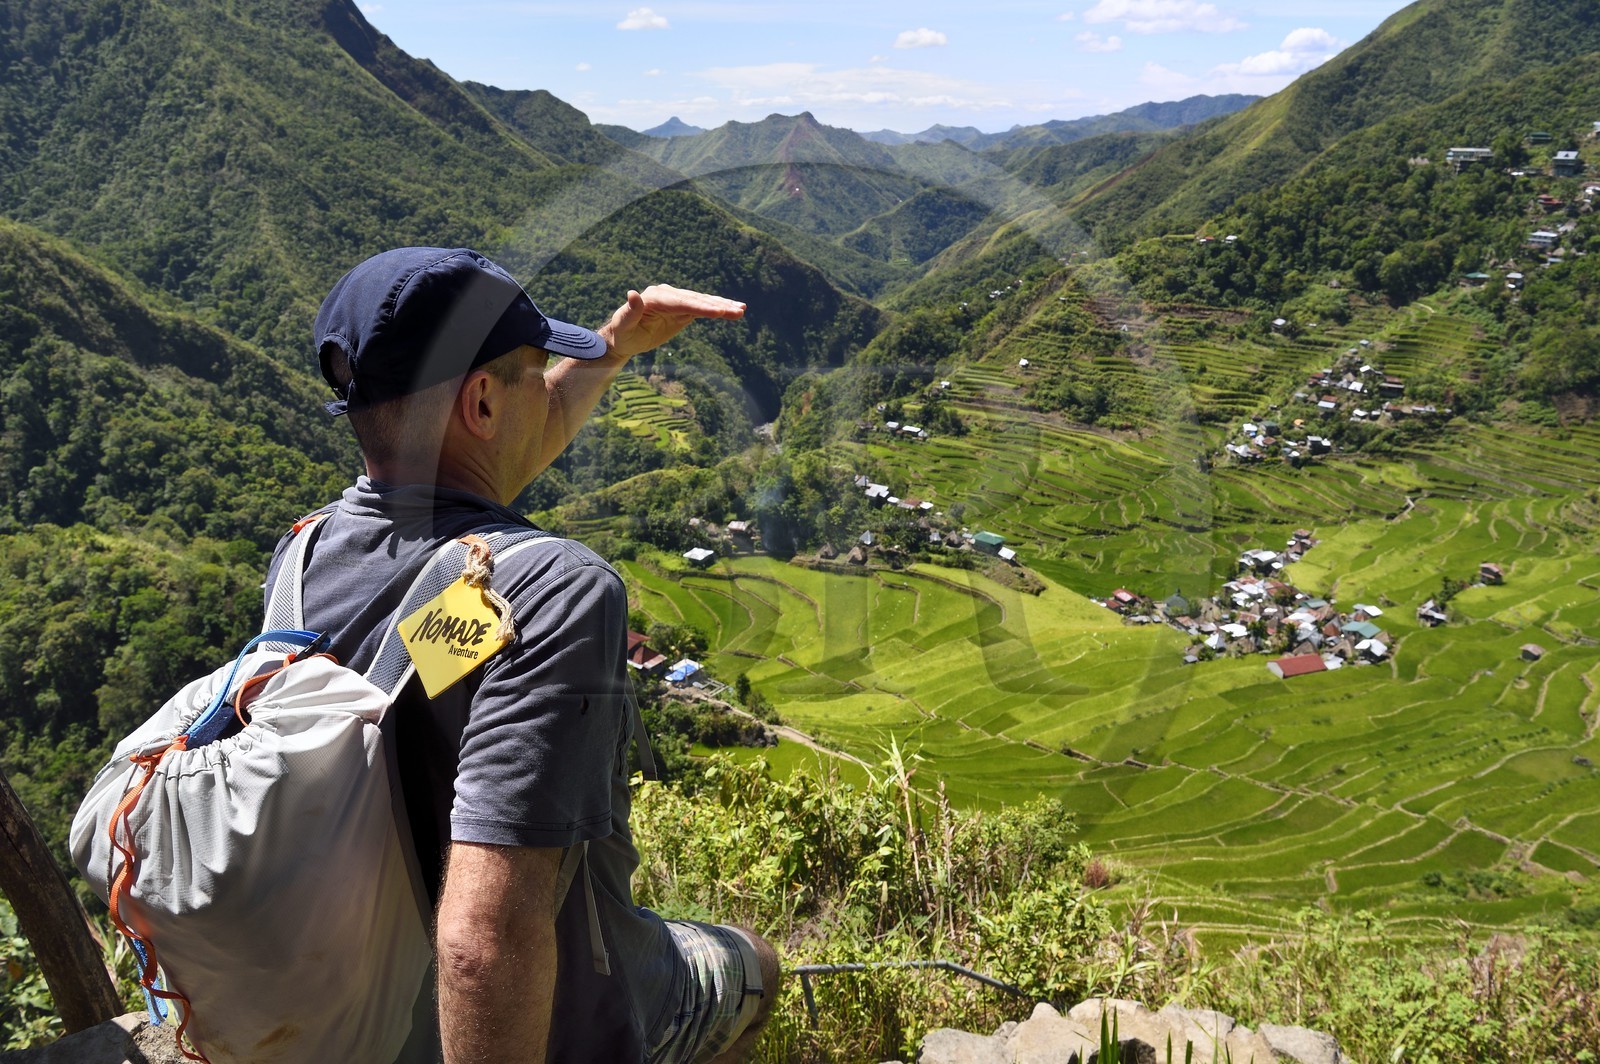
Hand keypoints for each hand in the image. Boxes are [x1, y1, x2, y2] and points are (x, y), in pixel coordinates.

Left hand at [596, 285, 745, 360]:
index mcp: (656, 297)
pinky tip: (734, 310)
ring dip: (722, 306)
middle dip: (717, 306)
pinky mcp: (683, 310)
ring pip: (703, 302)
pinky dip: (718, 309)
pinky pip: (703, 309)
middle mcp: (668, 295)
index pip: (682, 302)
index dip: (701, 307)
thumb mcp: (622, 325)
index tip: (718, 312)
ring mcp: (677, 301)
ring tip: (742, 309)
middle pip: (696, 300)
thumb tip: (633, 294)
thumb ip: (630, 311)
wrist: (624, 338)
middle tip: (738, 310)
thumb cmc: (622, 333)